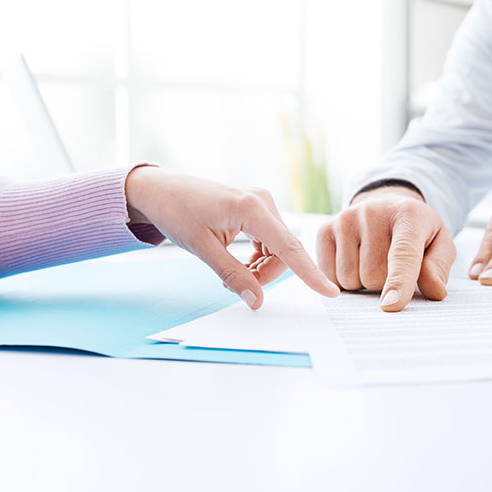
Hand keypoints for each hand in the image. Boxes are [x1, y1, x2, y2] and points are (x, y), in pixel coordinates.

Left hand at [125, 167, 338, 308]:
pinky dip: (258, 257)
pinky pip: (269, 240)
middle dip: (265, 274)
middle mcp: (262, 201)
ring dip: (261, 267)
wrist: (161, 190)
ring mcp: (260, 202)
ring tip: (230, 274)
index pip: (289, 247)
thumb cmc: (177, 212)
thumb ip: (233, 275)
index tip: (330, 291)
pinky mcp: (255, 206)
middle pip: (283, 251)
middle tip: (234, 286)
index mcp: (251, 208)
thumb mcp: (203, 249)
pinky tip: (238, 261)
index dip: (310, 273)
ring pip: (277, 248)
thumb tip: (256, 301)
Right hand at [317, 185, 455, 311]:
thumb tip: (434, 291)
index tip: (391, 305)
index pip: (402, 254)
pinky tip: (354, 262)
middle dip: (384, 284)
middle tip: (391, 267)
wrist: (386, 207)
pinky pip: (329, 276)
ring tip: (372, 262)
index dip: (398, 282)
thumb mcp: (439, 244)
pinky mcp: (325, 229)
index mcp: (409, 215)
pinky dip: (343, 281)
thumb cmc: (415, 231)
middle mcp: (373, 212)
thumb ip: (438, 267)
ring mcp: (346, 219)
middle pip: (373, 275)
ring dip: (363, 283)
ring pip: (349, 279)